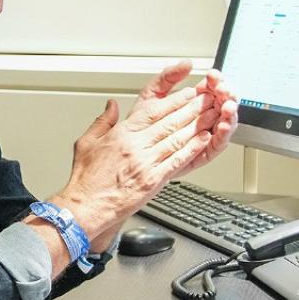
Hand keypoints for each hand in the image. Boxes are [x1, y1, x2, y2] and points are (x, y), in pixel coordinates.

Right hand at [46, 61, 227, 246]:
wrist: (86, 206)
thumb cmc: (86, 179)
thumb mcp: (87, 142)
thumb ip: (102, 121)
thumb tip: (111, 105)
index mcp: (122, 135)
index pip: (154, 111)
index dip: (175, 100)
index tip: (188, 93)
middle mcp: (136, 146)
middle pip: (170, 122)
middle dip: (192, 109)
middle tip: (208, 99)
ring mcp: (146, 163)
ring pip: (178, 138)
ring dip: (198, 125)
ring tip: (212, 115)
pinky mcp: (153, 181)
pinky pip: (178, 161)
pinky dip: (193, 149)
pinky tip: (204, 140)